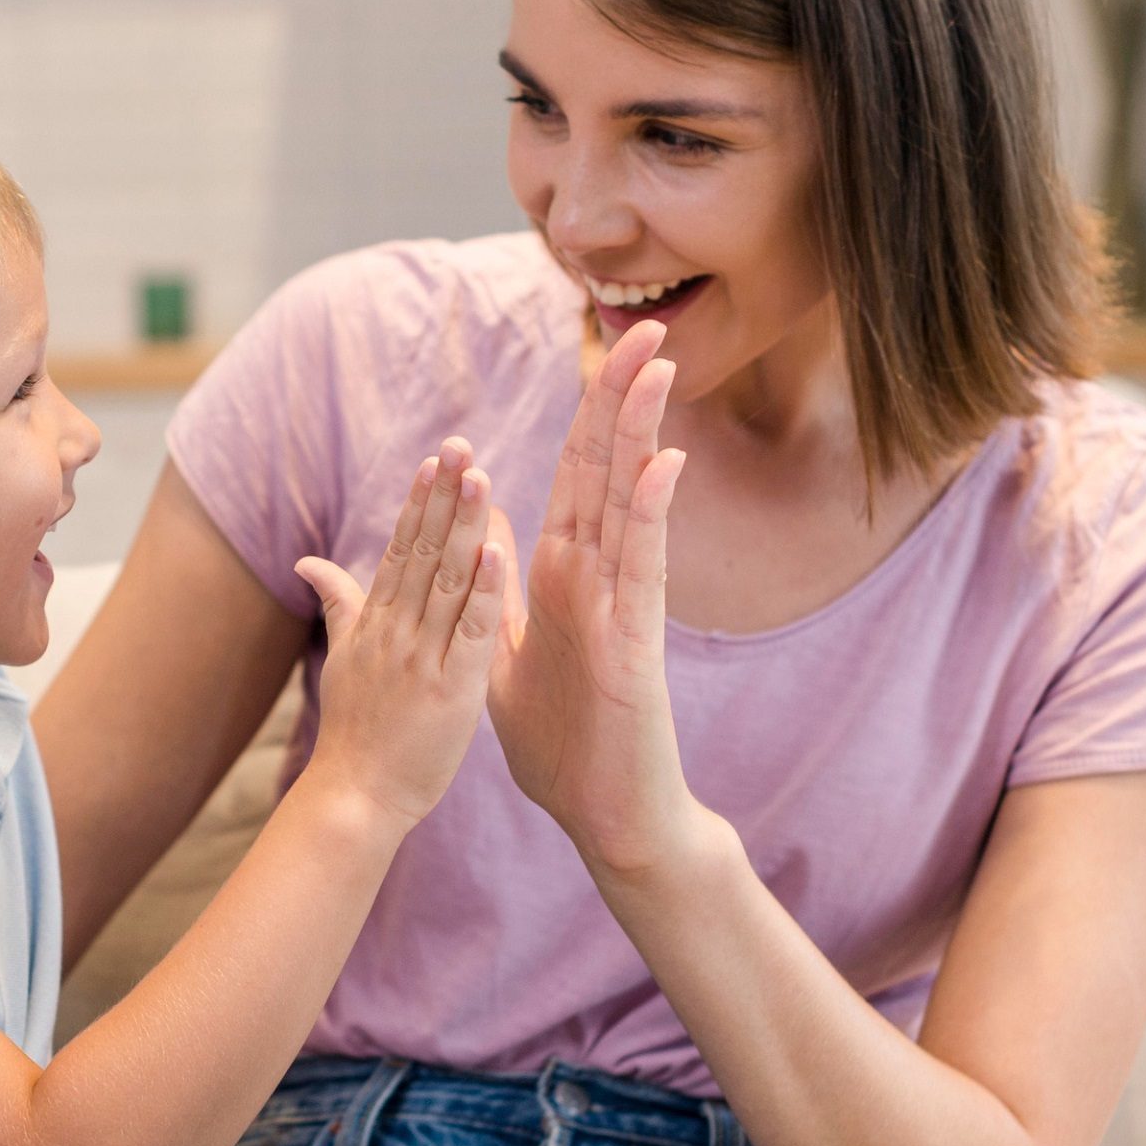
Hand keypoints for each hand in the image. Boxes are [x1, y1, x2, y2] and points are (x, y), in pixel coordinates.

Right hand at [295, 438, 505, 829]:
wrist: (354, 799)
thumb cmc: (354, 733)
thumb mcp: (341, 659)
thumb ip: (336, 602)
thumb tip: (306, 561)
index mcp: (375, 623)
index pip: (400, 549)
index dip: (419, 502)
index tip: (437, 457)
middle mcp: (395, 632)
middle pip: (423, 552)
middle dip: (443, 496)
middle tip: (461, 445)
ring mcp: (422, 660)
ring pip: (447, 582)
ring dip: (464, 527)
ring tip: (481, 478)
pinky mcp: (451, 692)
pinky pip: (471, 634)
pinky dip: (484, 593)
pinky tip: (496, 553)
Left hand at [486, 321, 719, 873]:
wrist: (602, 816)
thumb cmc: (561, 743)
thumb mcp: (500, 653)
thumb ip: (493, 588)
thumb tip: (485, 528)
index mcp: (558, 574)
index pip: (572, 477)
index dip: (585, 414)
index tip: (602, 350)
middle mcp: (593, 577)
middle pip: (605, 471)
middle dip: (620, 399)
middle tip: (643, 328)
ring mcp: (620, 606)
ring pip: (629, 504)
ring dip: (641, 435)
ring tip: (658, 367)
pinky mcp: (636, 645)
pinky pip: (642, 572)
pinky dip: (648, 518)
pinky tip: (660, 466)